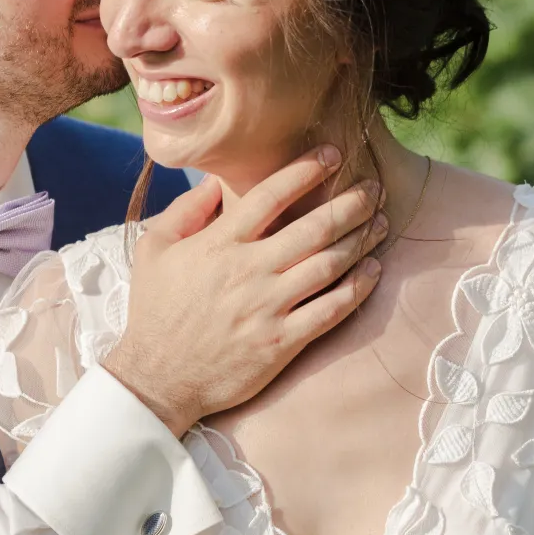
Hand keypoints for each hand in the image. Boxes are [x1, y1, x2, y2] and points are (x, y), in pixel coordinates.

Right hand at [105, 146, 384, 432]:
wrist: (157, 378)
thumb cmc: (154, 312)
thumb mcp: (153, 251)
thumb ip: (184, 211)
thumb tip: (216, 182)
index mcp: (219, 245)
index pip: (271, 195)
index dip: (306, 170)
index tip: (332, 155)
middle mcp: (249, 271)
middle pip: (313, 227)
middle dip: (350, 203)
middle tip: (374, 188)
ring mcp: (268, 308)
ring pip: (329, 265)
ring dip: (361, 239)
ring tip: (380, 221)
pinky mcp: (282, 343)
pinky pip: (331, 310)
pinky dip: (357, 288)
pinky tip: (373, 271)